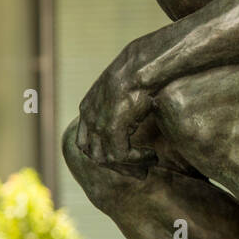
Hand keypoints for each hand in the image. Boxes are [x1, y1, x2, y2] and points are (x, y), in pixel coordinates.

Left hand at [76, 50, 155, 176]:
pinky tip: (153, 156)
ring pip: (107, 159)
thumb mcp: (124, 90)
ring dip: (129, 166)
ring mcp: (98, 124)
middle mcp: (88, 117)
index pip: (86, 142)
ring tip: (148, 166)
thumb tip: (134, 113)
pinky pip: (121, 155)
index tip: (124, 160)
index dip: (104, 154)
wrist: (143, 65)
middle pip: (94, 154)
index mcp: (88, 107)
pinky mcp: (112, 129)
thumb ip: (121, 105)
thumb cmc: (140, 72)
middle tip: (139, 173)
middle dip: (117, 167)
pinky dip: (137, 160)